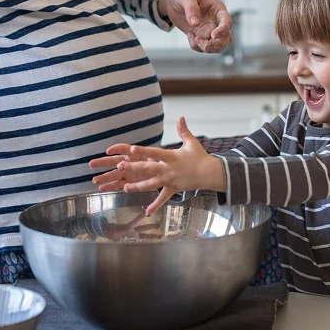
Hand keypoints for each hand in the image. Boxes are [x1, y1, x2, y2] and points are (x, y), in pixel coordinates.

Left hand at [89, 117, 224, 213]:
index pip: (154, 153)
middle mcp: (168, 169)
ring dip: (138, 187)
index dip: (143, 151)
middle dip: (134, 168)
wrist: (209, 173)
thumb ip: (183, 130)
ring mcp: (170, 180)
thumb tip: (180, 117)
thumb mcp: (191, 142)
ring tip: (125, 188)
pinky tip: (146, 212)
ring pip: (151, 185)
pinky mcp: (173, 189)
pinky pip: (163, 198)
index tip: (131, 150)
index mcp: (171, 157)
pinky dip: (155, 205)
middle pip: (148, 169)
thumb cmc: (200, 157)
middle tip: (120, 167)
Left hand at [157, 0, 231, 52]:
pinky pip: (202, 47)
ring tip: (193, 38)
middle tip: (204, 45)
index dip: (223, 30)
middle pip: (226, 38)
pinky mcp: (200, 36)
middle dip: (217, 45)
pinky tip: (189, 35)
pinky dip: (196, 46)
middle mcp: (216, 21)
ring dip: (206, 48)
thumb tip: (195, 23)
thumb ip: (191, 9)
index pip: (227, 22)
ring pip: (217, 46)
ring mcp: (209, 30)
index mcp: (218, 9)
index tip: (214, 35)